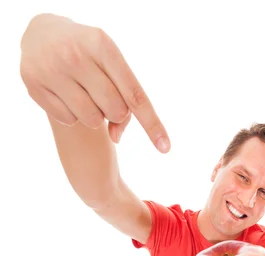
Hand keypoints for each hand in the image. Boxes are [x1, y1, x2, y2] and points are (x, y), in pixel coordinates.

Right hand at [20, 13, 169, 148]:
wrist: (41, 33)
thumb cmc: (88, 54)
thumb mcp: (109, 63)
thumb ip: (123, 98)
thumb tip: (115, 137)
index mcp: (102, 44)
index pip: (134, 94)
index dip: (152, 124)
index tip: (166, 148)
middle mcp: (76, 54)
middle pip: (116, 111)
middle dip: (115, 110)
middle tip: (104, 95)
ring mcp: (52, 70)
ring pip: (92, 119)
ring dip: (94, 114)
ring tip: (84, 93)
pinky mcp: (34, 86)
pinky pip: (69, 120)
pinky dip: (72, 114)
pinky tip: (65, 94)